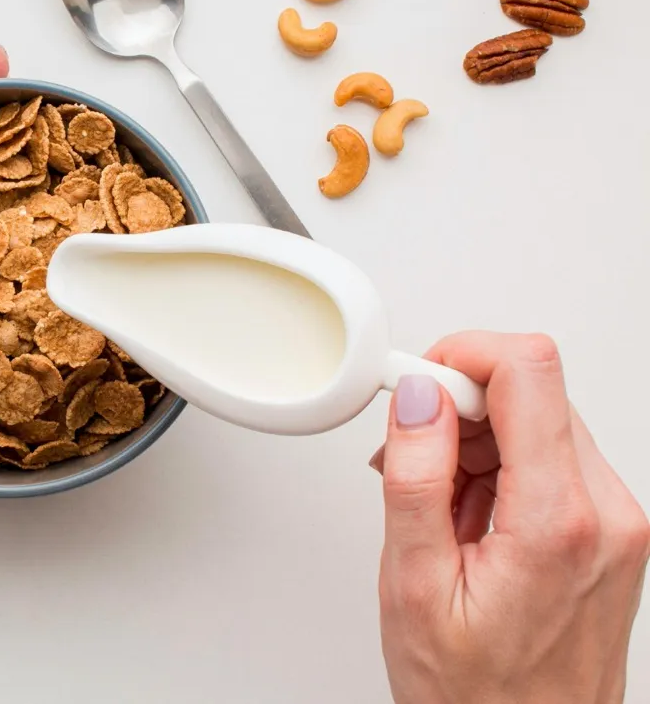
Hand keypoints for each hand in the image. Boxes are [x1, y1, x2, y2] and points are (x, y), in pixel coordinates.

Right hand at [374, 332, 648, 703]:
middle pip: (535, 390)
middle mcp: (607, 513)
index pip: (529, 370)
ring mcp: (616, 522)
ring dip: (475, 442)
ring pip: (540, 420)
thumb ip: (416, 479)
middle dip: (459, 406)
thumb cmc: (475, 696)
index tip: (414, 391)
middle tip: (410, 459)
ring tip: (437, 510)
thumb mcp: (414, 587)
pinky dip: (498, 469)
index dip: (460, 357)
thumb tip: (418, 399)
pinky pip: (551, 460)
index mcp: (559, 520)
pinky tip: (466, 520)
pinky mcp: (609, 531)